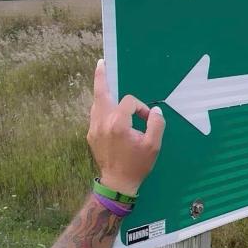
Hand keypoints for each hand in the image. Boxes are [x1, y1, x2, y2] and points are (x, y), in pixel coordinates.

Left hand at [87, 59, 164, 195]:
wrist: (117, 184)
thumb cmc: (137, 165)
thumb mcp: (153, 145)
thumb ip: (156, 124)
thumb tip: (154, 110)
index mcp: (118, 124)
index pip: (129, 102)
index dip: (141, 107)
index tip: (148, 118)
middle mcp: (102, 123)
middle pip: (100, 94)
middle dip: (101, 78)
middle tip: (101, 63)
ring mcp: (94, 129)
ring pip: (96, 104)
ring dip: (102, 93)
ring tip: (104, 81)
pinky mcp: (91, 135)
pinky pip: (95, 115)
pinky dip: (101, 107)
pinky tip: (107, 107)